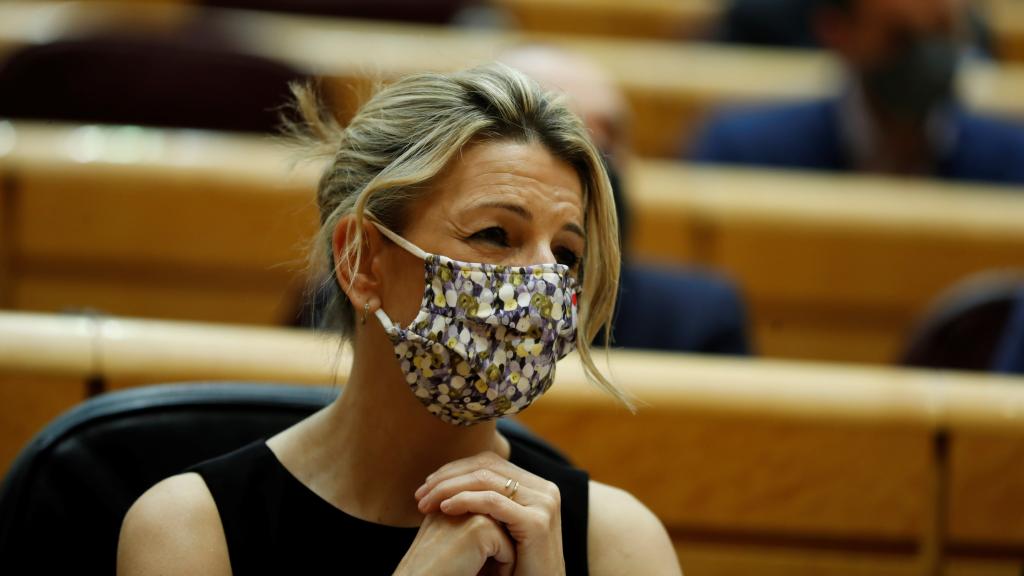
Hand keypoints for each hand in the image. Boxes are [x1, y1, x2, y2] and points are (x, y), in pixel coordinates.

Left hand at [415, 452, 565, 575]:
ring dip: (449, 488)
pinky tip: (445, 509)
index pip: (489, 462)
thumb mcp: (497, 527)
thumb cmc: (513, 568)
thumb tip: (444, 479)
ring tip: (426, 502)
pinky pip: (493, 502)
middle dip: (448, 477)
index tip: (428, 484)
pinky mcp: (537, 522)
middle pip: (487, 467)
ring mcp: (544, 503)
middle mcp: (544, 489)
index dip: (455, 469)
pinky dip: (465, 501)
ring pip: (486, 480)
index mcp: (535, 486)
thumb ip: (482, 500)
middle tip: (420, 492)